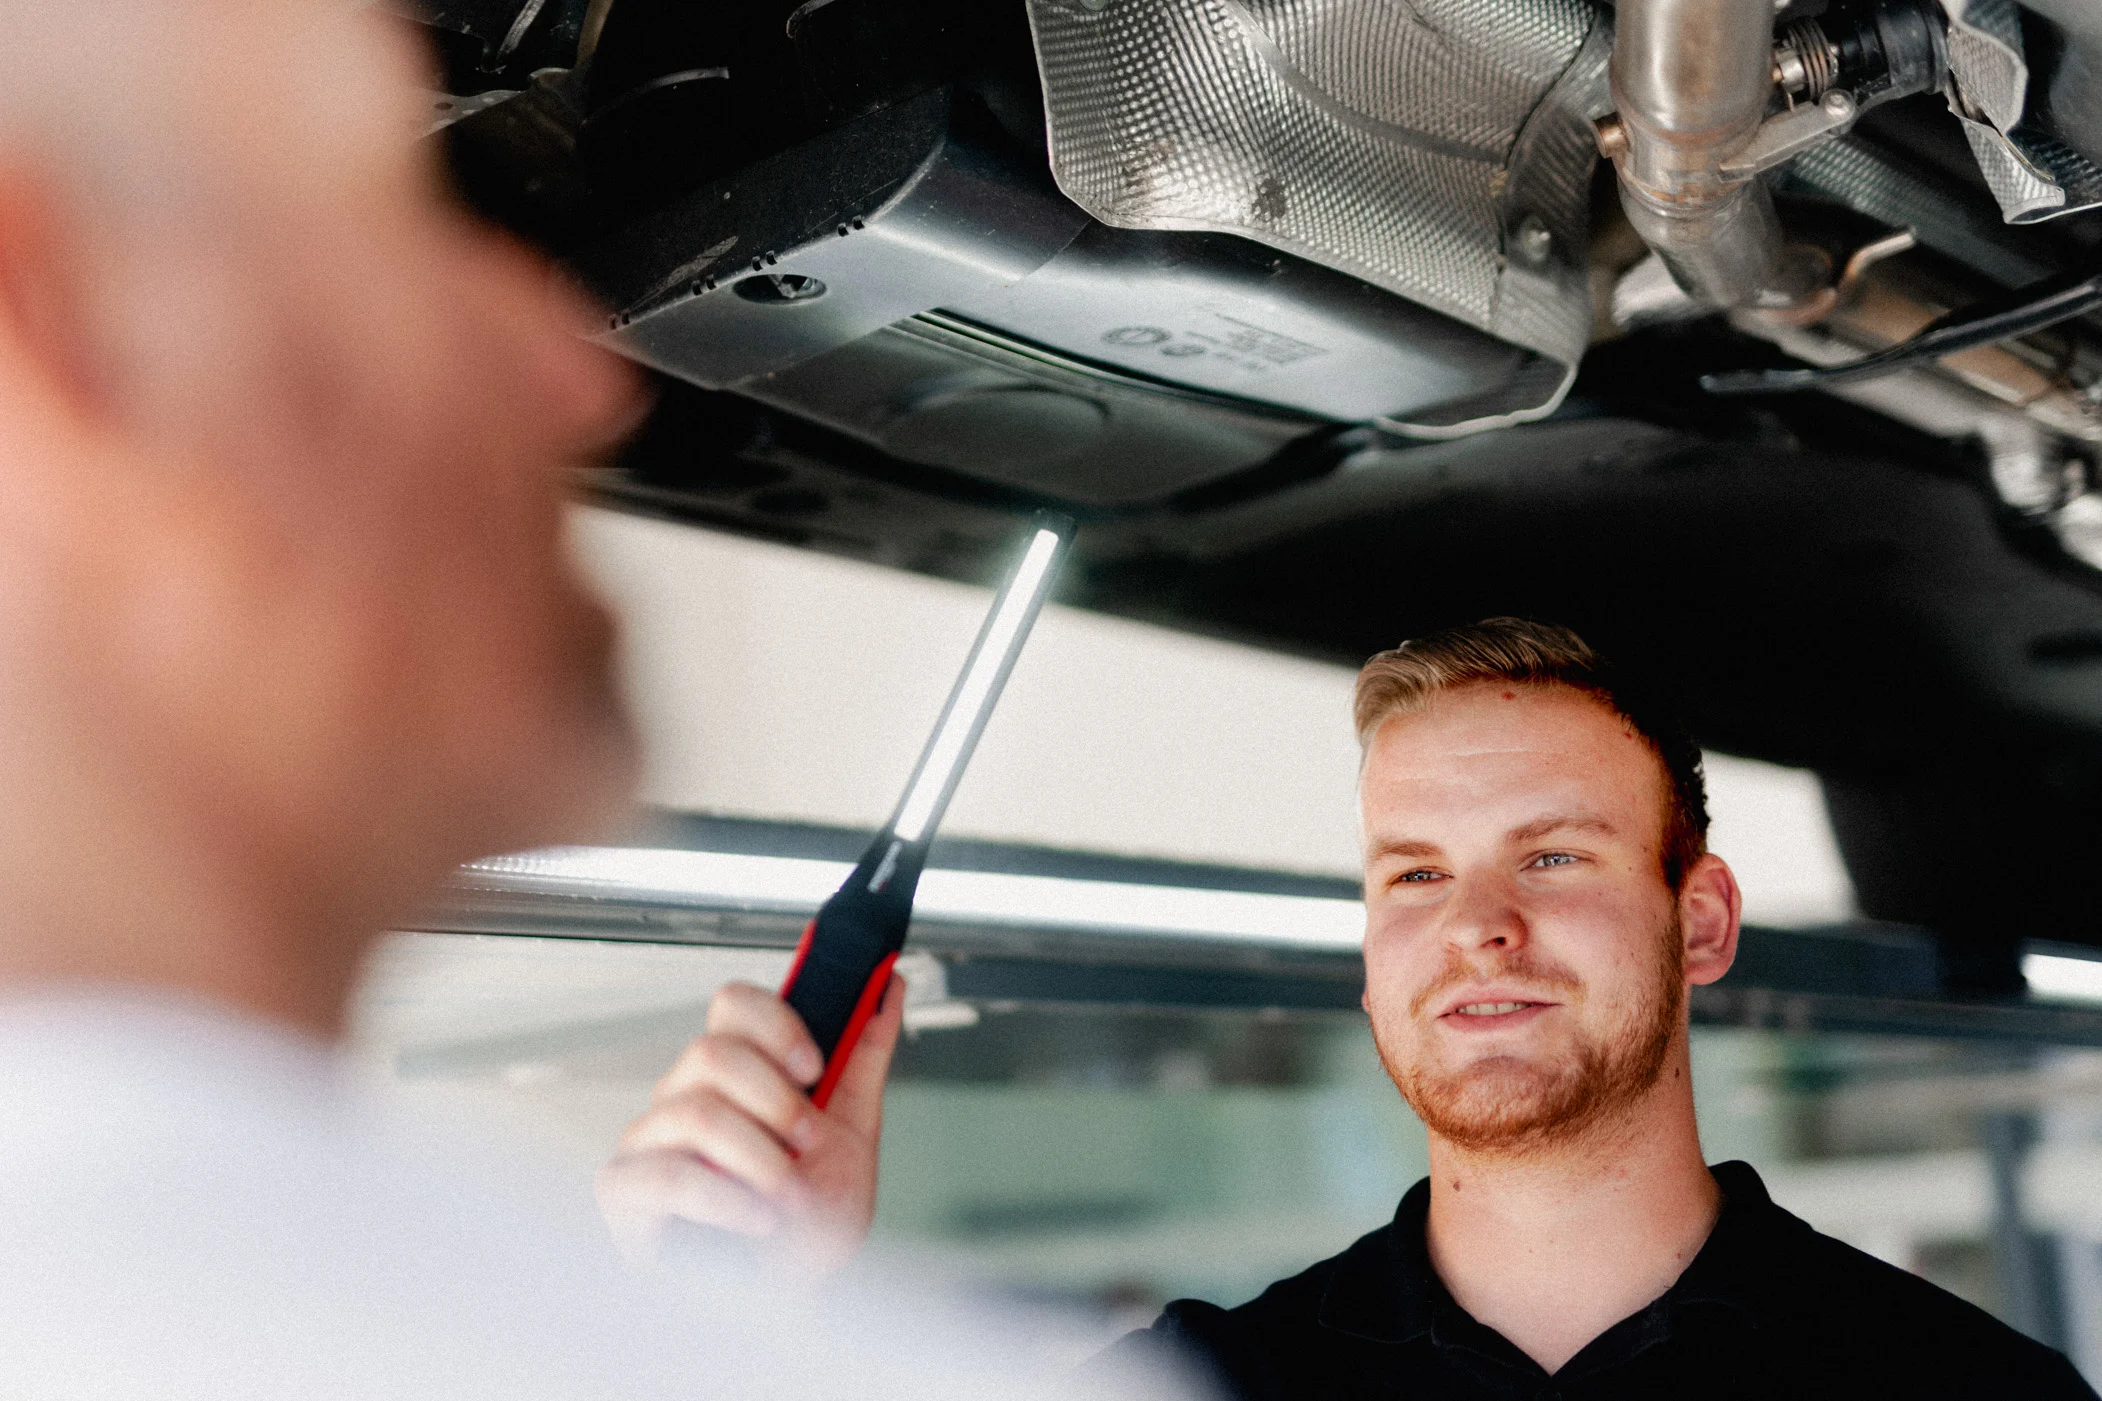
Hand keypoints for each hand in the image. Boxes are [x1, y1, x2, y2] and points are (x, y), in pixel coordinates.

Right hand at [596, 974, 904, 1276]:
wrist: (792, 1301)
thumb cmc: (809, 1222)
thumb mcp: (855, 1132)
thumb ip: (864, 1055)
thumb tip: (889, 986)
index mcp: (736, 1075)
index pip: (732, 1004)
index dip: (776, 1023)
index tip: (815, 1066)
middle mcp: (685, 1097)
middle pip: (710, 1050)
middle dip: (775, 1099)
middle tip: (808, 1141)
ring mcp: (650, 1142)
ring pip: (694, 1111)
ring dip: (760, 1159)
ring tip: (788, 1197)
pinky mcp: (625, 1192)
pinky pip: (663, 1175)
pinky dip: (725, 1200)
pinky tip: (756, 1220)